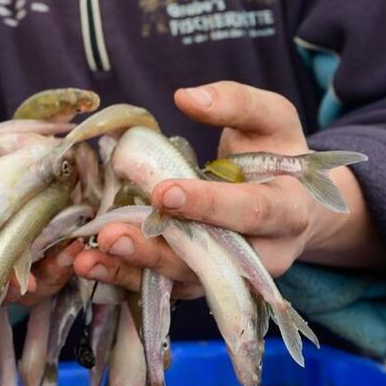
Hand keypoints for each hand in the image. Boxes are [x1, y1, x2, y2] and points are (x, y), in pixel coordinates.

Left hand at [72, 81, 360, 295]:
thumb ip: (236, 103)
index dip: (209, 206)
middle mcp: (265, 255)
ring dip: (134, 272)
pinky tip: (91, 266)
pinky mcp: (205, 284)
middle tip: (113, 236)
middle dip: (160, 252)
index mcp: (288, 211)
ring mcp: (235, 276)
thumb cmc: (277, 154)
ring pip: (185, 282)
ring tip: (88, 260)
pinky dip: (126, 280)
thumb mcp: (271, 118)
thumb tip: (187, 96)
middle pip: (213, 261)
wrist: (297, 204)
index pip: (251, 212)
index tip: (163, 193)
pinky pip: (167, 290)